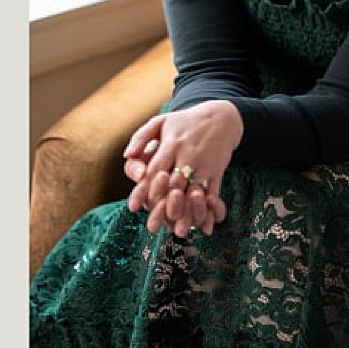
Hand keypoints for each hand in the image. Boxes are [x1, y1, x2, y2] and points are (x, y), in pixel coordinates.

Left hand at [121, 100, 241, 236]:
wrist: (222, 117)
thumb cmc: (185, 121)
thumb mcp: (161, 121)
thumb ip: (140, 137)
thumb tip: (126, 156)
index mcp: (172, 143)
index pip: (155, 170)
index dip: (144, 190)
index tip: (133, 207)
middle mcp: (188, 155)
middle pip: (173, 186)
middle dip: (162, 207)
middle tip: (152, 226)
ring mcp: (205, 164)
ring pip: (193, 193)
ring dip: (185, 213)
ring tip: (176, 231)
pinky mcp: (218, 171)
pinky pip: (213, 194)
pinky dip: (208, 211)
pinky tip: (202, 226)